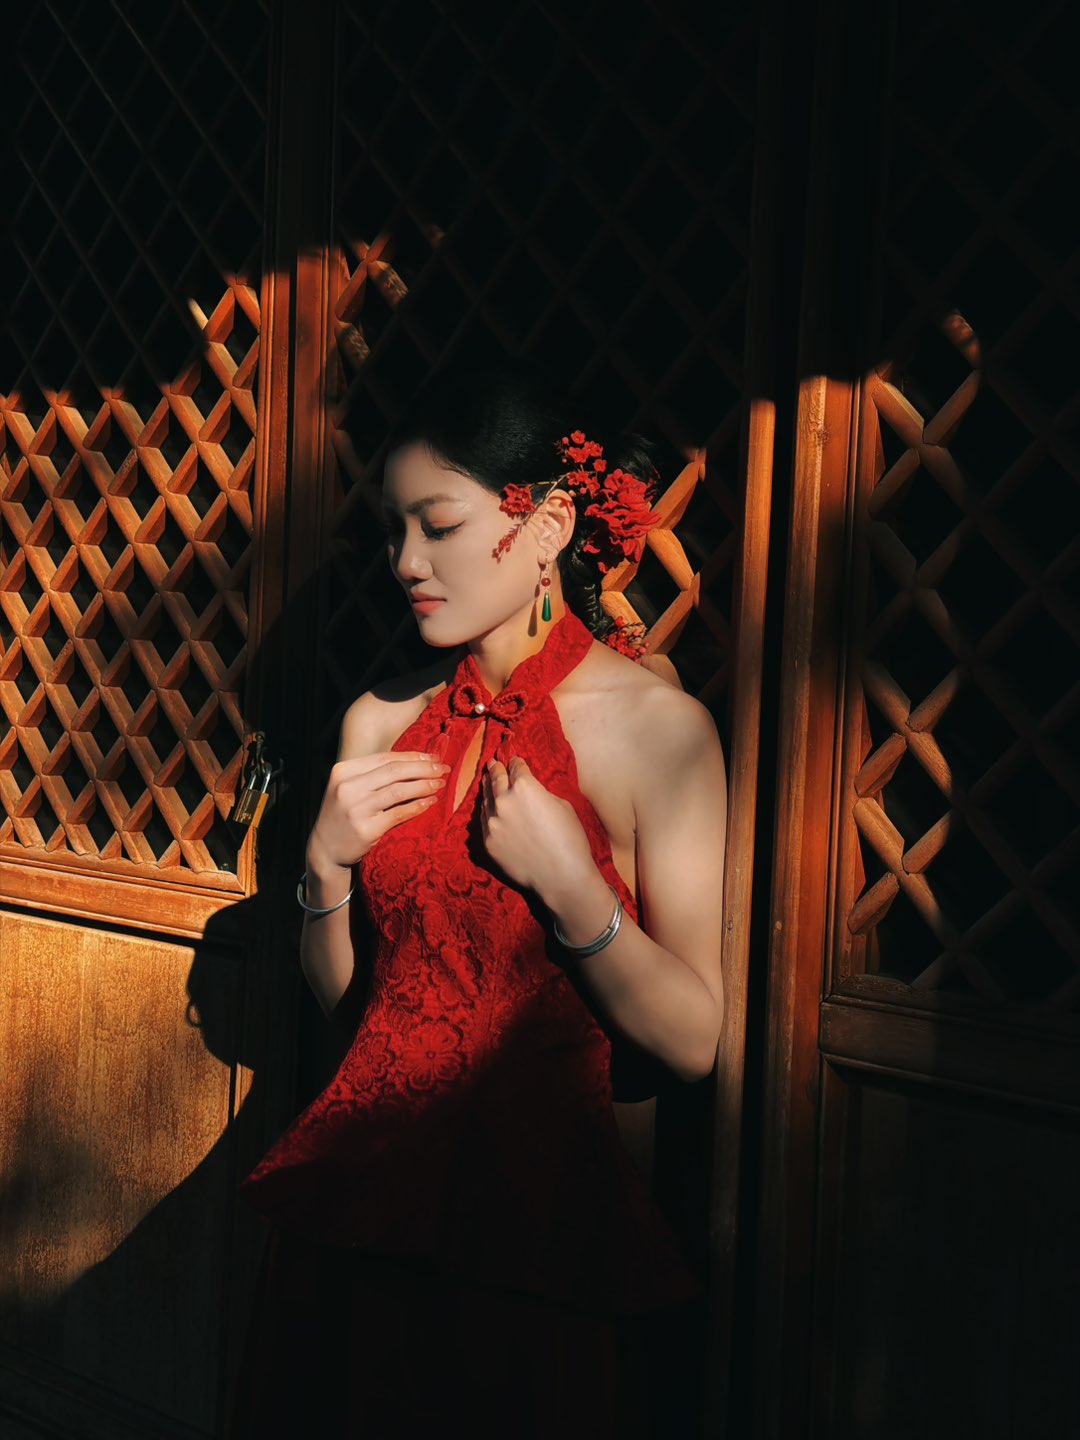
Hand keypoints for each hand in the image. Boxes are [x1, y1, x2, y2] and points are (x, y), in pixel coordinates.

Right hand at [306, 751, 448, 882]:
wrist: (325, 850)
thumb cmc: (344, 814)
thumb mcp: (349, 788)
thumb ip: (373, 774)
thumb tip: (416, 760)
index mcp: (343, 771)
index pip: (385, 758)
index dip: (413, 756)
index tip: (433, 757)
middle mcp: (348, 788)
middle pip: (395, 771)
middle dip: (424, 768)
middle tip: (443, 768)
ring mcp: (356, 809)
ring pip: (399, 790)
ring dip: (424, 785)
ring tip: (440, 784)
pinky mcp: (366, 830)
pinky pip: (399, 814)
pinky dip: (418, 806)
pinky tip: (430, 802)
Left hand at [479, 756, 597, 901]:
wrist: (561, 875)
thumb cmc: (569, 839)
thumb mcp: (562, 805)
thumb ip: (540, 793)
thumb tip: (530, 793)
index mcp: (524, 786)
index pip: (516, 768)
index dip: (516, 763)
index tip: (514, 760)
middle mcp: (503, 800)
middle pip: (495, 779)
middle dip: (495, 769)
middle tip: (492, 763)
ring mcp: (492, 823)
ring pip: (486, 800)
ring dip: (488, 790)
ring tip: (487, 782)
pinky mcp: (487, 842)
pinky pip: (484, 822)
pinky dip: (488, 813)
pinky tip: (490, 810)